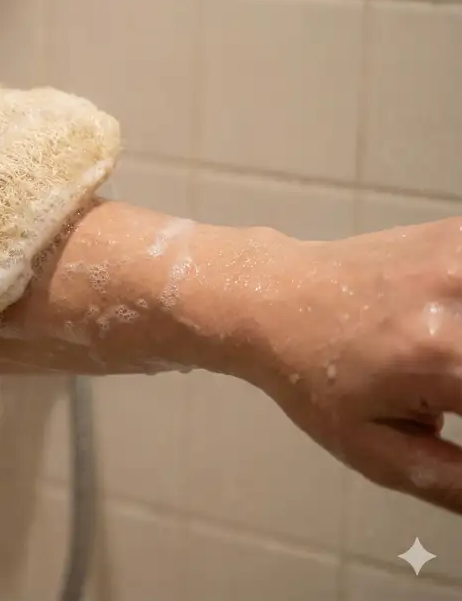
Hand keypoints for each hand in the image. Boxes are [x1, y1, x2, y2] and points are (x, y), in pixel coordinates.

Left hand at [255, 218, 461, 512]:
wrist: (270, 298)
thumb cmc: (313, 379)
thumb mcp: (373, 449)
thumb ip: (455, 481)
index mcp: (444, 357)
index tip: (460, 413)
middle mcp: (458, 296)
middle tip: (454, 394)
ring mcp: (459, 255)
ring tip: (449, 370)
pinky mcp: (457, 232)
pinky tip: (449, 329)